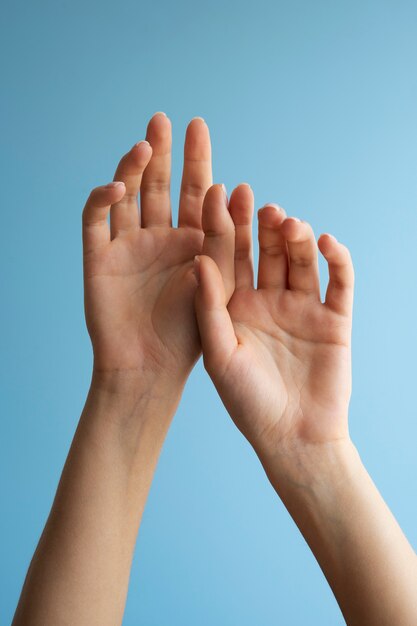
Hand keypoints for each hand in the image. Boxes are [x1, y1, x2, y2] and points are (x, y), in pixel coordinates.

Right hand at [82, 113, 235, 394]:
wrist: (151, 368)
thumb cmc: (189, 332)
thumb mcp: (216, 282)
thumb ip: (223, 240)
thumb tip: (228, 188)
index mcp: (189, 243)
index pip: (193, 194)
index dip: (196, 162)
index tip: (200, 130)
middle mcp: (158, 239)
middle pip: (159, 186)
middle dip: (162, 154)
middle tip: (166, 120)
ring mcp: (127, 246)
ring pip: (128, 196)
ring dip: (133, 169)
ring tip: (146, 143)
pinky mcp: (98, 257)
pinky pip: (96, 221)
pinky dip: (103, 200)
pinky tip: (118, 186)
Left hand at [194, 192, 353, 460]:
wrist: (294, 438)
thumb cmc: (248, 402)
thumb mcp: (219, 354)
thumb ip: (208, 307)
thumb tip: (198, 259)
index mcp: (233, 307)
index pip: (226, 257)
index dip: (221, 226)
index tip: (217, 192)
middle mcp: (266, 301)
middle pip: (262, 252)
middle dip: (258, 225)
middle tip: (253, 199)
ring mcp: (301, 307)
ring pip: (299, 261)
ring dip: (294, 238)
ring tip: (287, 222)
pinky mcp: (333, 318)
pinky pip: (338, 282)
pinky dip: (335, 260)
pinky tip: (325, 242)